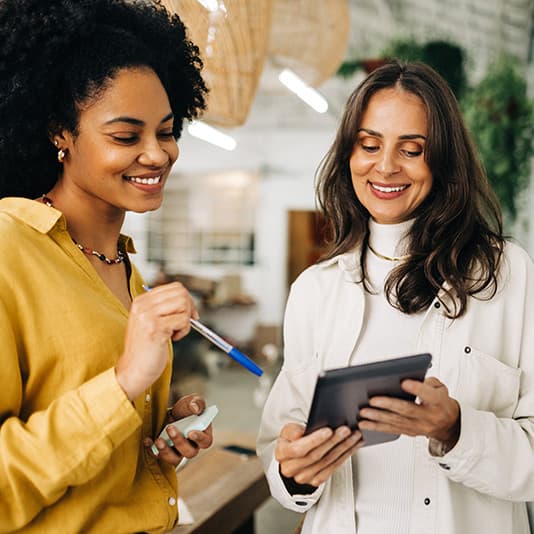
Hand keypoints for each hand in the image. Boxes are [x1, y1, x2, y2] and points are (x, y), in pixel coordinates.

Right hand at [115, 282, 198, 399]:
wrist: (133, 370)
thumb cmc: (145, 348)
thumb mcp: (150, 321)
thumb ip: (164, 308)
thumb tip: (187, 299)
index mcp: (142, 301)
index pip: (174, 287)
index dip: (187, 299)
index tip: (189, 313)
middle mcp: (143, 305)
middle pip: (181, 292)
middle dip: (190, 307)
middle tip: (187, 322)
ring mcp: (148, 316)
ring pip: (183, 304)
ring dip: (186, 320)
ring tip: (176, 331)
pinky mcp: (156, 328)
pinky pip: (183, 320)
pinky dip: (184, 330)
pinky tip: (173, 338)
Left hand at [144, 394, 213, 465]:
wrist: (171, 412)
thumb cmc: (186, 408)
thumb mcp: (193, 400)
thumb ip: (197, 402)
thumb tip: (195, 408)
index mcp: (203, 434)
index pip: (205, 441)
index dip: (199, 438)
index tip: (190, 432)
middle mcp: (192, 446)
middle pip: (190, 452)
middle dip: (179, 442)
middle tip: (170, 428)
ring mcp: (178, 452)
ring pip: (174, 459)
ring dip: (166, 451)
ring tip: (159, 440)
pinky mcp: (165, 452)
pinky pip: (158, 456)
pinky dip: (152, 450)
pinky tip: (148, 440)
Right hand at [275, 422, 362, 487]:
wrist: (290, 459)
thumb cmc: (290, 441)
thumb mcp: (287, 431)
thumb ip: (293, 430)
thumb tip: (304, 431)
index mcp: (282, 454)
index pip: (299, 449)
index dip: (315, 440)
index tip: (328, 430)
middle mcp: (292, 469)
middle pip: (316, 456)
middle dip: (333, 442)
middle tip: (346, 430)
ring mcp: (304, 477)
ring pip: (327, 462)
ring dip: (344, 448)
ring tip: (354, 436)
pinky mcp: (316, 481)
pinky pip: (333, 468)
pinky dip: (345, 456)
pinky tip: (352, 447)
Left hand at [358, 377, 460, 447]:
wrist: (449, 423)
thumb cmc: (440, 401)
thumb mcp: (440, 387)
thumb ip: (425, 382)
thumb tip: (406, 378)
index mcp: (438, 402)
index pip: (428, 394)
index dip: (416, 389)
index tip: (404, 382)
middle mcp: (428, 416)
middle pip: (407, 410)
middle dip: (388, 405)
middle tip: (372, 400)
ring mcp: (418, 427)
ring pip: (396, 422)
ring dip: (378, 417)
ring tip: (364, 412)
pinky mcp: (409, 432)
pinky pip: (391, 430)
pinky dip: (376, 427)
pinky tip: (364, 424)